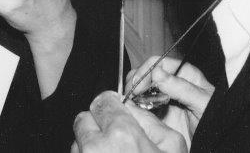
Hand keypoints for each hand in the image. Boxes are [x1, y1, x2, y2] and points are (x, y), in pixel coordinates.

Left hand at [72, 91, 187, 152]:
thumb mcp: (172, 144)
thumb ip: (150, 119)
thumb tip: (133, 107)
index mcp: (122, 134)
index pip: (102, 100)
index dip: (112, 104)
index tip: (117, 111)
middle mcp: (96, 147)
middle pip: (84, 119)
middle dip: (97, 124)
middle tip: (113, 136)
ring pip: (77, 142)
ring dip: (91, 144)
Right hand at [126, 57, 213, 140]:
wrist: (214, 140)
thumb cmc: (216, 119)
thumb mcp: (202, 102)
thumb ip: (182, 87)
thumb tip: (158, 73)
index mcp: (185, 73)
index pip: (159, 62)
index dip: (146, 72)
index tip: (137, 86)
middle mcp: (173, 82)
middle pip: (147, 72)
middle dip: (136, 81)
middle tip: (129, 95)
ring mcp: (165, 96)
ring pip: (142, 87)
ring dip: (133, 93)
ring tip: (130, 103)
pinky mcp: (159, 111)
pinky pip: (143, 104)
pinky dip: (135, 105)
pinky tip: (134, 111)